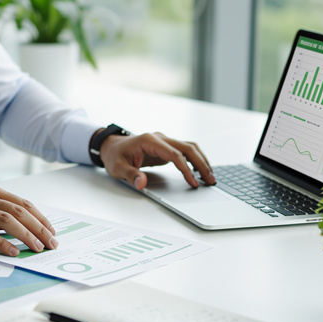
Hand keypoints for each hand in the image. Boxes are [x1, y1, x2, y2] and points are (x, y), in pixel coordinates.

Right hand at [0, 183, 57, 256]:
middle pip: (21, 212)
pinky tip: (13, 252)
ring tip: (38, 248)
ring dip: (27, 235)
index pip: (24, 204)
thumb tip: (17, 228)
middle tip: (51, 243)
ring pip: (9, 221)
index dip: (41, 218)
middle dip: (40, 228)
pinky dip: (3, 243)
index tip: (51, 231)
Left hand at [100, 132, 214, 190]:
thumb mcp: (117, 168)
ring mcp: (164, 141)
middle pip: (187, 148)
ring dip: (202, 160)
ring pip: (189, 147)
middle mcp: (160, 138)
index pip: (174, 154)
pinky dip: (195, 159)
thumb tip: (142, 183)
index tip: (193, 183)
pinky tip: (201, 171)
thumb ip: (131, 175)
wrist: (111, 147)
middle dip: (201, 164)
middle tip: (211, 180)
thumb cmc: (115, 156)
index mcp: (150, 140)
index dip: (186, 169)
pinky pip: (185, 151)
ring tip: (210, 177)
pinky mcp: (166, 147)